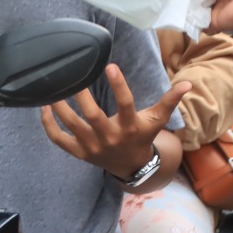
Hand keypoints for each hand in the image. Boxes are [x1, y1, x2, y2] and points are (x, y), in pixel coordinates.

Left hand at [41, 64, 190, 178]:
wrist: (130, 167)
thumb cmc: (142, 137)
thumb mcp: (157, 120)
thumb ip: (170, 100)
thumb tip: (188, 83)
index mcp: (130, 127)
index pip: (125, 104)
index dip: (118, 85)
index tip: (110, 66)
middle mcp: (110, 137)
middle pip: (92, 115)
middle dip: (82, 96)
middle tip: (73, 76)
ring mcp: (92, 147)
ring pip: (71, 126)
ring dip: (59, 107)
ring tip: (53, 89)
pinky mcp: (79, 152)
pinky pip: (59, 139)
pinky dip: (48, 125)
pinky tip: (44, 108)